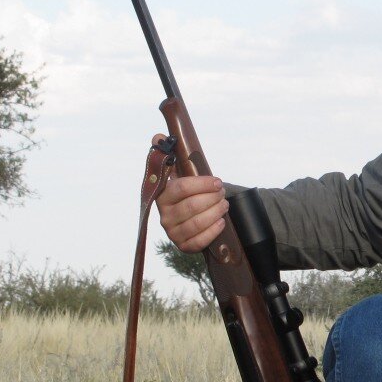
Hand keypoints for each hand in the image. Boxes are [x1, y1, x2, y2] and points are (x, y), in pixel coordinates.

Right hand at [154, 135, 227, 252]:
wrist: (194, 215)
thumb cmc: (189, 191)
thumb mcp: (181, 172)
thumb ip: (170, 154)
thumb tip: (157, 135)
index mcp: (162, 195)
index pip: (181, 188)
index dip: (202, 184)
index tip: (217, 181)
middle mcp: (163, 215)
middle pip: (192, 206)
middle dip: (212, 198)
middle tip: (222, 194)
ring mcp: (172, 232)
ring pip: (197, 223)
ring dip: (215, 212)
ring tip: (224, 205)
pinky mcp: (183, 246)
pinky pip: (199, 241)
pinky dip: (213, 231)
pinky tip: (221, 222)